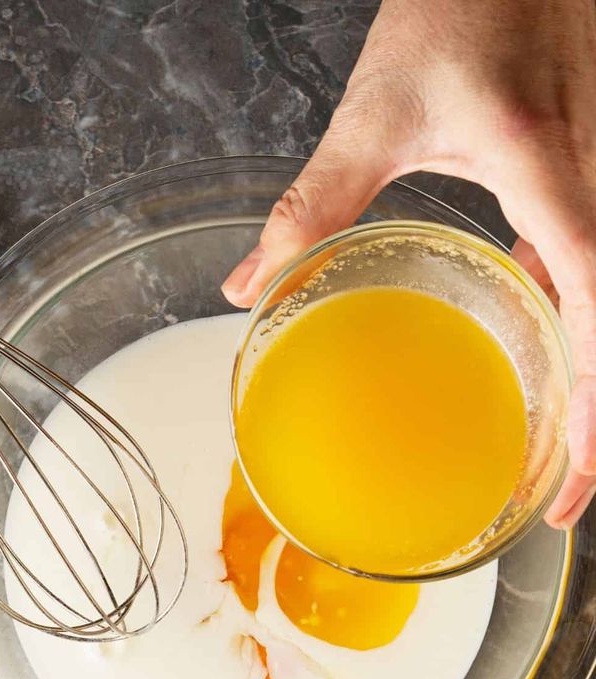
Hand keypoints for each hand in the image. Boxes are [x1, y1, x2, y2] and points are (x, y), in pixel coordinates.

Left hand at [223, 0, 595, 527]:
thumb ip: (313, 204)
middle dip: (593, 422)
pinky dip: (567, 316)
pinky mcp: (582, 176)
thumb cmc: (461, 7)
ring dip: (584, 379)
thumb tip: (249, 285)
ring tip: (549, 449)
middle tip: (553, 498)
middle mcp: (591, 184)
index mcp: (550, 174)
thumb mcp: (377, 113)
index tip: (569, 479)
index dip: (593, 408)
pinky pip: (587, 263)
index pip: (592, 312)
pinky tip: (529, 343)